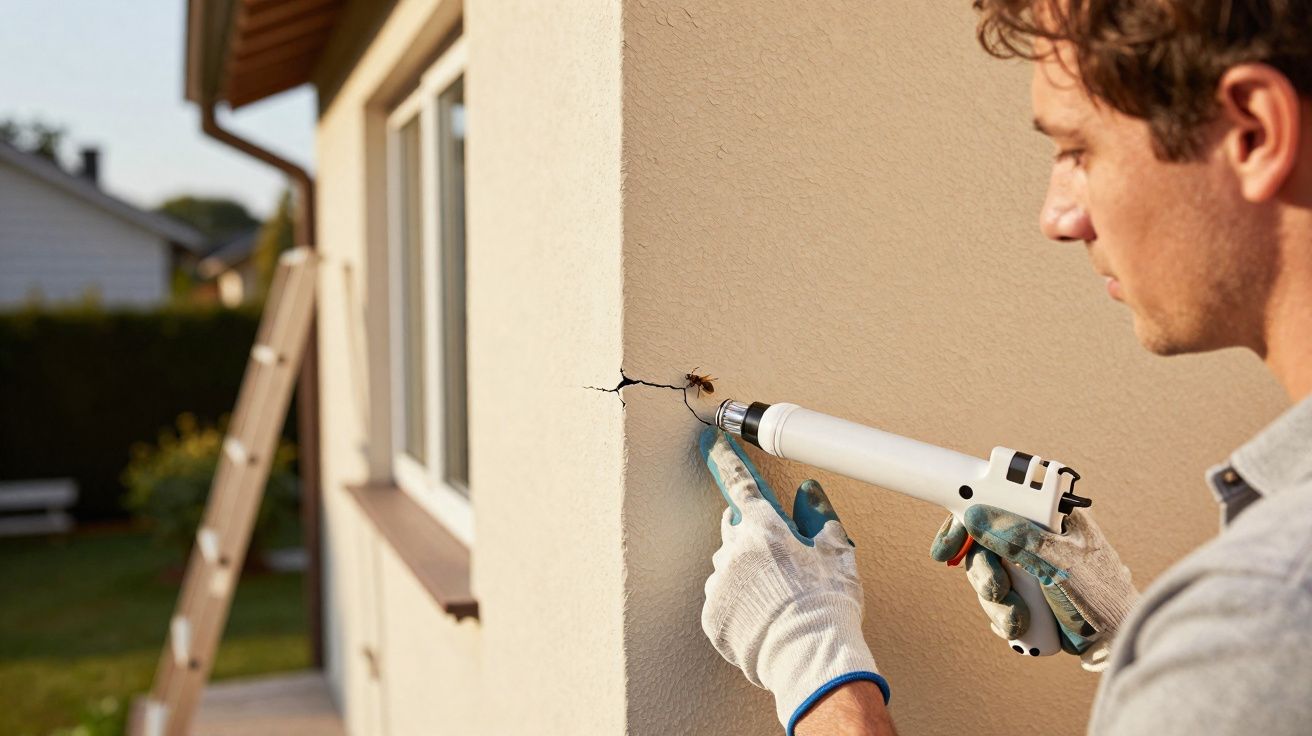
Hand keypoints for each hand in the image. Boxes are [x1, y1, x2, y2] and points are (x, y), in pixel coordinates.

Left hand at [699, 427, 889, 733]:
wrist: (810, 657)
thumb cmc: (827, 604)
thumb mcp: (836, 552)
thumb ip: (819, 515)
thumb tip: (809, 490)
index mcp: (763, 529)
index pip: (741, 484)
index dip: (726, 460)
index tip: (711, 442)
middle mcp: (733, 551)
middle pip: (734, 530)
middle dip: (750, 534)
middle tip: (777, 557)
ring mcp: (719, 584)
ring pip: (727, 567)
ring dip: (745, 572)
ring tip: (777, 598)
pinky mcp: (712, 615)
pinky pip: (721, 599)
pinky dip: (737, 603)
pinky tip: (763, 617)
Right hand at [930, 505, 1137, 666]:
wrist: (1119, 643)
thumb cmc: (1104, 597)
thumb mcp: (1058, 561)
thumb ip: (1018, 538)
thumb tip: (978, 515)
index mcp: (1048, 518)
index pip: (994, 507)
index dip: (965, 524)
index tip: (947, 548)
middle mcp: (1036, 540)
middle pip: (984, 547)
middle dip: (985, 575)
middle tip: (996, 590)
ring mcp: (1030, 570)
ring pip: (989, 578)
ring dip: (997, 603)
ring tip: (1019, 618)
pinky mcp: (1028, 596)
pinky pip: (998, 601)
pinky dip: (1003, 616)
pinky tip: (1021, 625)